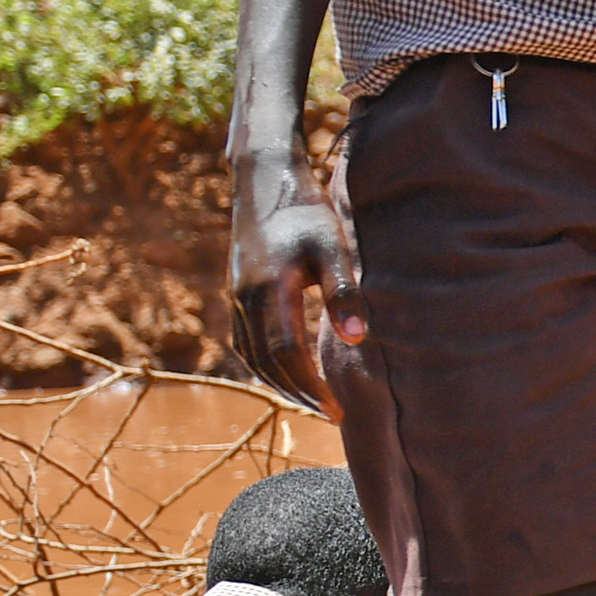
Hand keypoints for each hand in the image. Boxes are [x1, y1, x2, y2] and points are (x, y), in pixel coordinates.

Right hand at [230, 149, 359, 413]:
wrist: (263, 178)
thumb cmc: (306, 210)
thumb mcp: (333, 246)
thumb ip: (343, 292)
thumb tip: (358, 339)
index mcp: (269, 292)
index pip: (287, 356)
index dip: (312, 387)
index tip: (338, 411)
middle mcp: (245, 299)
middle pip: (267, 364)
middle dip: (298, 394)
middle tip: (331, 417)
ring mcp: (236, 296)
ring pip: (252, 356)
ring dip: (280, 383)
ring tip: (313, 402)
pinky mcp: (237, 291)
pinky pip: (245, 341)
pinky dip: (266, 364)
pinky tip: (289, 372)